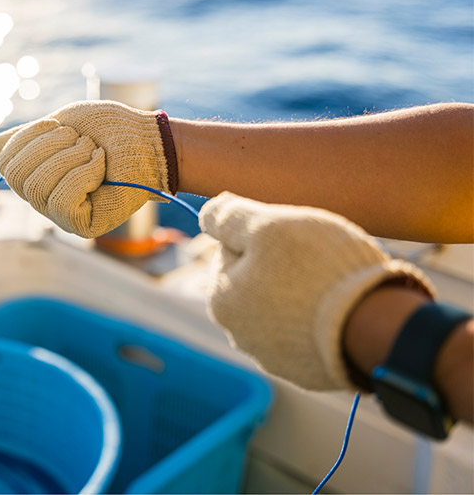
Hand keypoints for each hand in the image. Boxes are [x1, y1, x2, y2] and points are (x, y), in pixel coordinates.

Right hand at [0, 100, 176, 237]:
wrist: (147, 141)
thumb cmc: (109, 130)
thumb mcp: (62, 123)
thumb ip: (26, 137)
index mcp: (34, 170)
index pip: (4, 160)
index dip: (30, 136)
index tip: (63, 127)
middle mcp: (41, 196)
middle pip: (16, 175)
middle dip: (50, 146)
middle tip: (83, 141)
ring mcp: (60, 214)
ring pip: (37, 188)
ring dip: (72, 158)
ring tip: (95, 153)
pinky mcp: (81, 226)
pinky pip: (62, 202)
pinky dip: (84, 175)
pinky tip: (101, 170)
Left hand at [199, 191, 434, 389]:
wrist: (376, 328)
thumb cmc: (319, 269)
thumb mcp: (268, 226)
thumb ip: (230, 217)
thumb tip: (206, 212)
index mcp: (221, 300)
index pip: (233, 249)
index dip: (264, 235)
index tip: (292, 239)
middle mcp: (240, 335)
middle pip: (258, 280)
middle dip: (284, 266)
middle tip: (318, 261)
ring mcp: (274, 358)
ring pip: (285, 307)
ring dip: (304, 294)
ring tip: (335, 287)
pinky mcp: (308, 371)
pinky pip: (310, 334)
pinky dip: (322, 321)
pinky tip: (342, 313)